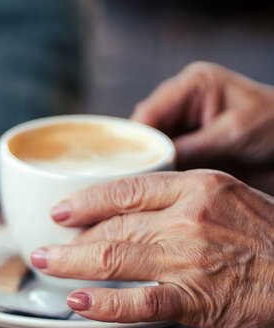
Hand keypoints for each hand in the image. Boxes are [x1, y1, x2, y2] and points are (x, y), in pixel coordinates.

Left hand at [30, 170, 273, 327]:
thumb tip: (131, 210)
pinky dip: (105, 304)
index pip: (126, 189)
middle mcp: (189, 217)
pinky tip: (79, 302)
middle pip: (113, 226)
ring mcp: (190, 258)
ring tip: (46, 264)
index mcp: (197, 187)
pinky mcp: (197, 298)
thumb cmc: (272, 237)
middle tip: (45, 245)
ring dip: (73, 263)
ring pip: (116, 257)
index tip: (61, 210)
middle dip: (72, 238)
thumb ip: (182, 198)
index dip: (86, 200)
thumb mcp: (229, 197)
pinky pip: (140, 302)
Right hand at [131, 62, 273, 194]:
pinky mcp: (188, 144)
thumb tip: (150, 165)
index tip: (128, 165)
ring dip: (147, 162)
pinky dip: (159, 169)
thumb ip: (188, 147)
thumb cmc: (273, 128)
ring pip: (149, 144)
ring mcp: (185, 124)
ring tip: (141, 183)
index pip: (149, 111)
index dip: (135, 138)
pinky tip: (155, 183)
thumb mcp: (230, 135)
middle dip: (138, 152)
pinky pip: (163, 157)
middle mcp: (182, 102)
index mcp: (193, 85)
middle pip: (144, 128)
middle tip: (131, 178)